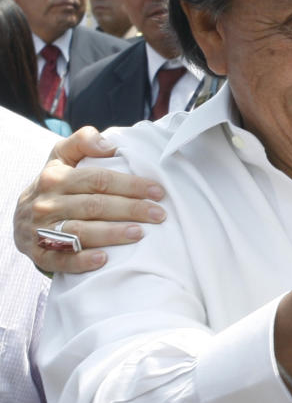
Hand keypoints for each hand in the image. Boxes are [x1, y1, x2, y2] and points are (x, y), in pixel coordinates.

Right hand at [15, 127, 166, 273]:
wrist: (20, 218)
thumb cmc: (53, 186)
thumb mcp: (61, 157)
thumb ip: (82, 142)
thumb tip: (109, 145)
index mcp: (56, 178)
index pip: (98, 180)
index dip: (130, 185)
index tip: (158, 191)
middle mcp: (48, 203)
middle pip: (94, 206)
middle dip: (130, 209)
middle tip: (159, 215)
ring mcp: (41, 229)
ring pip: (80, 232)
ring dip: (112, 234)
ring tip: (139, 233)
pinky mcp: (39, 254)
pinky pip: (61, 259)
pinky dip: (82, 260)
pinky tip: (105, 259)